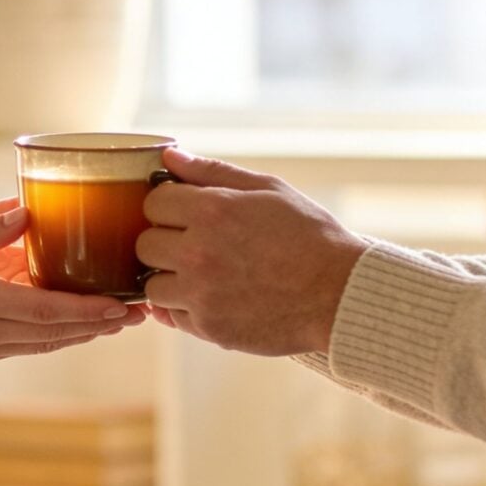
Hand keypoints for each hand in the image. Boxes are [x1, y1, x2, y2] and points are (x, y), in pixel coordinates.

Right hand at [0, 197, 144, 368]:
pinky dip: (59, 334)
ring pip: (46, 343)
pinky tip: (80, 323)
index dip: (86, 311)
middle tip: (140, 312)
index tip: (121, 305)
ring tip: (122, 319)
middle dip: (101, 324)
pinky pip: (29, 344)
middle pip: (55, 333)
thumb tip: (28, 213)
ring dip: (85, 332)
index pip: (43, 311)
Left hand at [136, 148, 368, 356]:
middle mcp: (199, 253)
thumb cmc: (309, 236)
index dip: (169, 205)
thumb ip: (213, 172)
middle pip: (144, 244)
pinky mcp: (209, 328)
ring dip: (169, 277)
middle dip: (164, 240)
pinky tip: (212, 296)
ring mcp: (202, 295)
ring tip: (203, 274)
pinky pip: (172, 316)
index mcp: (212, 211)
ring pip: (151, 285)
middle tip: (195, 243)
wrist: (341, 293)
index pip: (153, 202)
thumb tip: (169, 157)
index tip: (186, 212)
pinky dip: (184, 307)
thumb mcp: (268, 189)